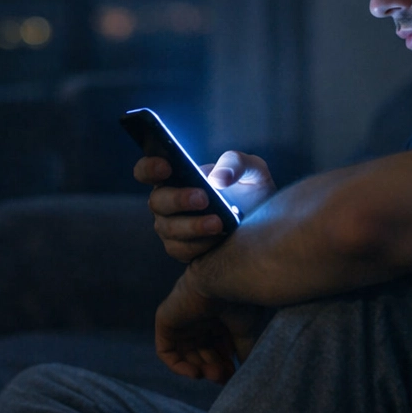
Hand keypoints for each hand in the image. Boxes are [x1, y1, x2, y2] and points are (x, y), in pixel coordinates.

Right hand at [135, 150, 275, 262]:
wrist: (264, 227)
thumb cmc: (252, 192)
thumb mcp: (252, 170)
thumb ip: (236, 163)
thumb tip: (217, 179)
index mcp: (176, 176)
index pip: (147, 170)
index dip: (150, 168)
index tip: (167, 167)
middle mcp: (167, 201)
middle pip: (156, 201)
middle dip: (178, 199)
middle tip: (203, 199)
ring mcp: (171, 227)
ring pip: (167, 228)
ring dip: (192, 226)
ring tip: (219, 223)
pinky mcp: (181, 249)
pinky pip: (180, 249)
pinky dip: (199, 244)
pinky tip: (219, 239)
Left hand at [154, 271, 272, 383]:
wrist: (226, 278)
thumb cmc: (240, 300)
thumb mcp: (244, 330)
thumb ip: (244, 350)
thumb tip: (247, 373)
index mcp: (218, 316)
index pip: (217, 347)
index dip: (225, 364)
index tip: (235, 374)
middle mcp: (199, 317)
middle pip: (202, 352)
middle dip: (214, 368)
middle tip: (225, 378)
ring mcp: (182, 319)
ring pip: (186, 354)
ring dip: (200, 369)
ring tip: (215, 376)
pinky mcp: (166, 321)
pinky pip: (166, 351)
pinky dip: (178, 366)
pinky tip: (196, 373)